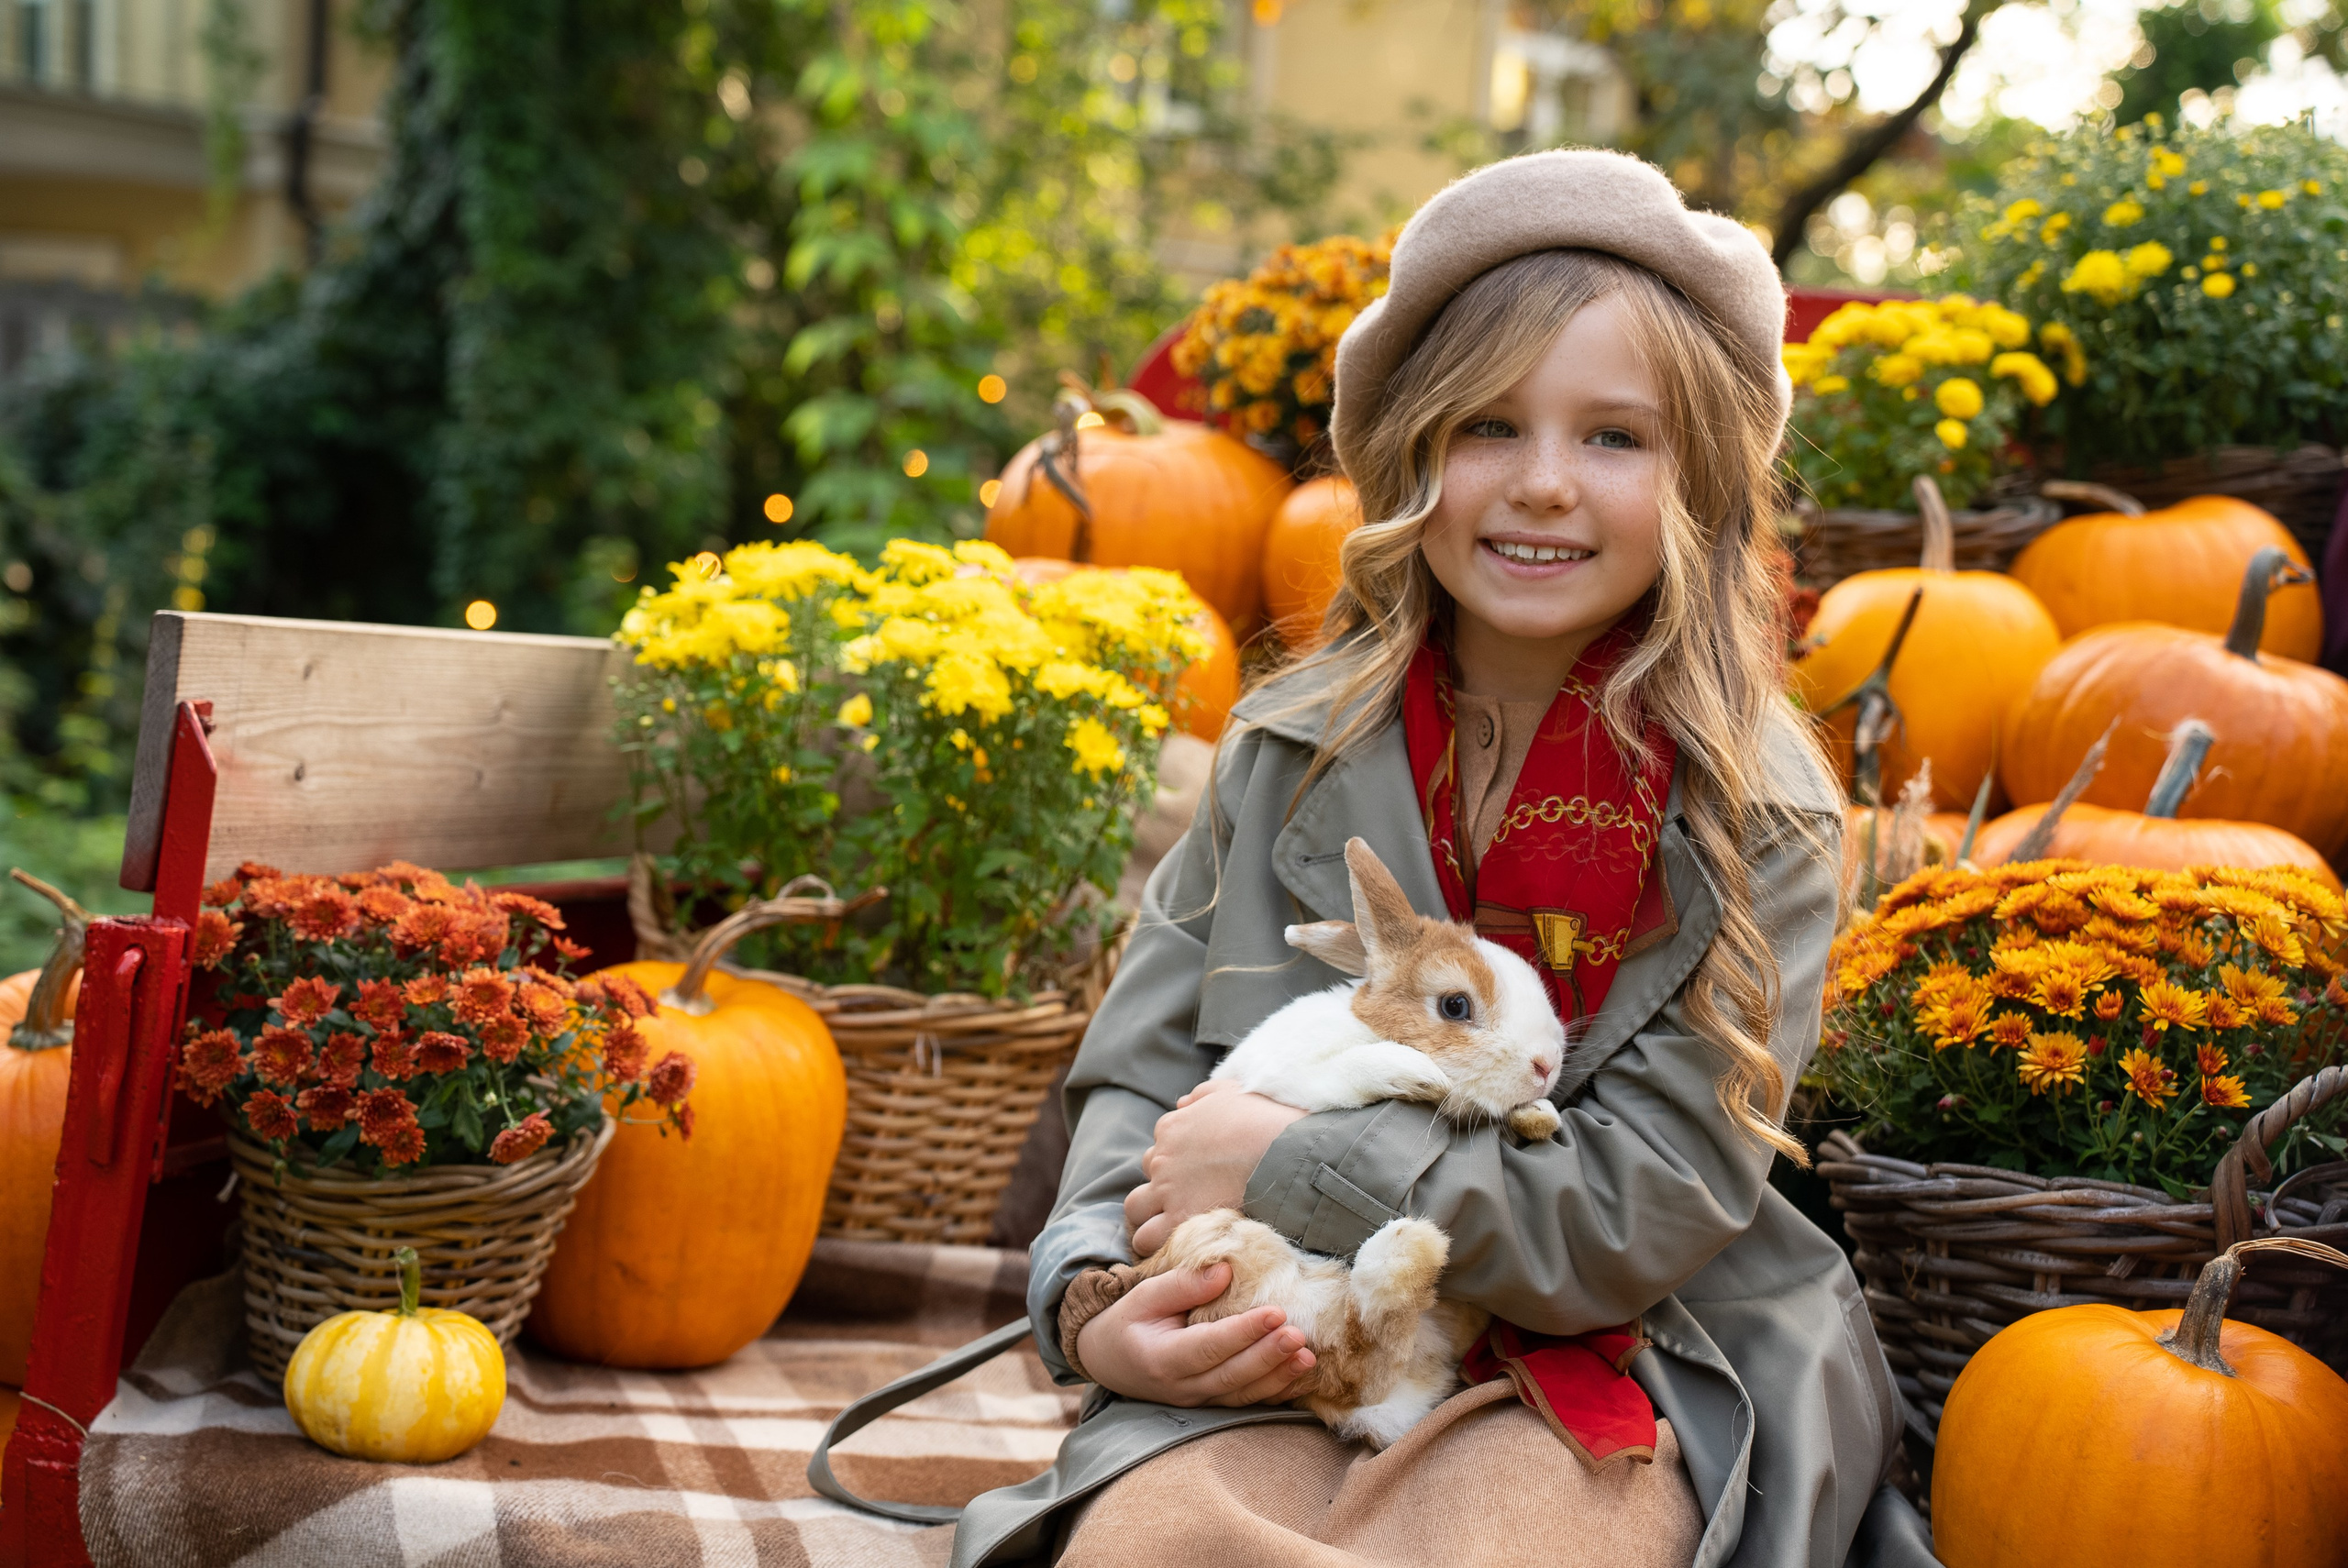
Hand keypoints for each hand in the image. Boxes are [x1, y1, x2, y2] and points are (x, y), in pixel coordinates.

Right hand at [1074, 1261, 1315, 1407]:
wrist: (1108, 1360)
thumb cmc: (1128, 1321)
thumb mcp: (1145, 1295)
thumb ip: (1183, 1284)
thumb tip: (1225, 1270)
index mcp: (1161, 1358)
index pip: (1207, 1346)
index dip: (1243, 1332)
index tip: (1275, 1312)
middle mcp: (1180, 1387)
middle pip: (1230, 1376)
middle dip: (1268, 1356)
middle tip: (1299, 1335)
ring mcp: (1196, 1401)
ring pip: (1242, 1395)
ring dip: (1278, 1378)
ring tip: (1308, 1357)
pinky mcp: (1210, 1405)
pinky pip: (1246, 1403)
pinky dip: (1275, 1393)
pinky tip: (1299, 1377)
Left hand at [1124, 1079, 1306, 1257]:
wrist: (1284, 1153)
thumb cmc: (1264, 1120)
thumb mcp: (1231, 1091)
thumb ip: (1201, 1096)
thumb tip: (1181, 1104)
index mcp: (1171, 1127)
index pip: (1161, 1144)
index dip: (1180, 1158)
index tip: (1201, 1168)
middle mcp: (1162, 1158)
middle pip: (1148, 1173)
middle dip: (1163, 1182)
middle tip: (1191, 1194)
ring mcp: (1167, 1190)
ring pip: (1136, 1208)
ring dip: (1151, 1215)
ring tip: (1175, 1223)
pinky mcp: (1178, 1220)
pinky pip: (1147, 1238)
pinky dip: (1157, 1242)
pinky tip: (1178, 1242)